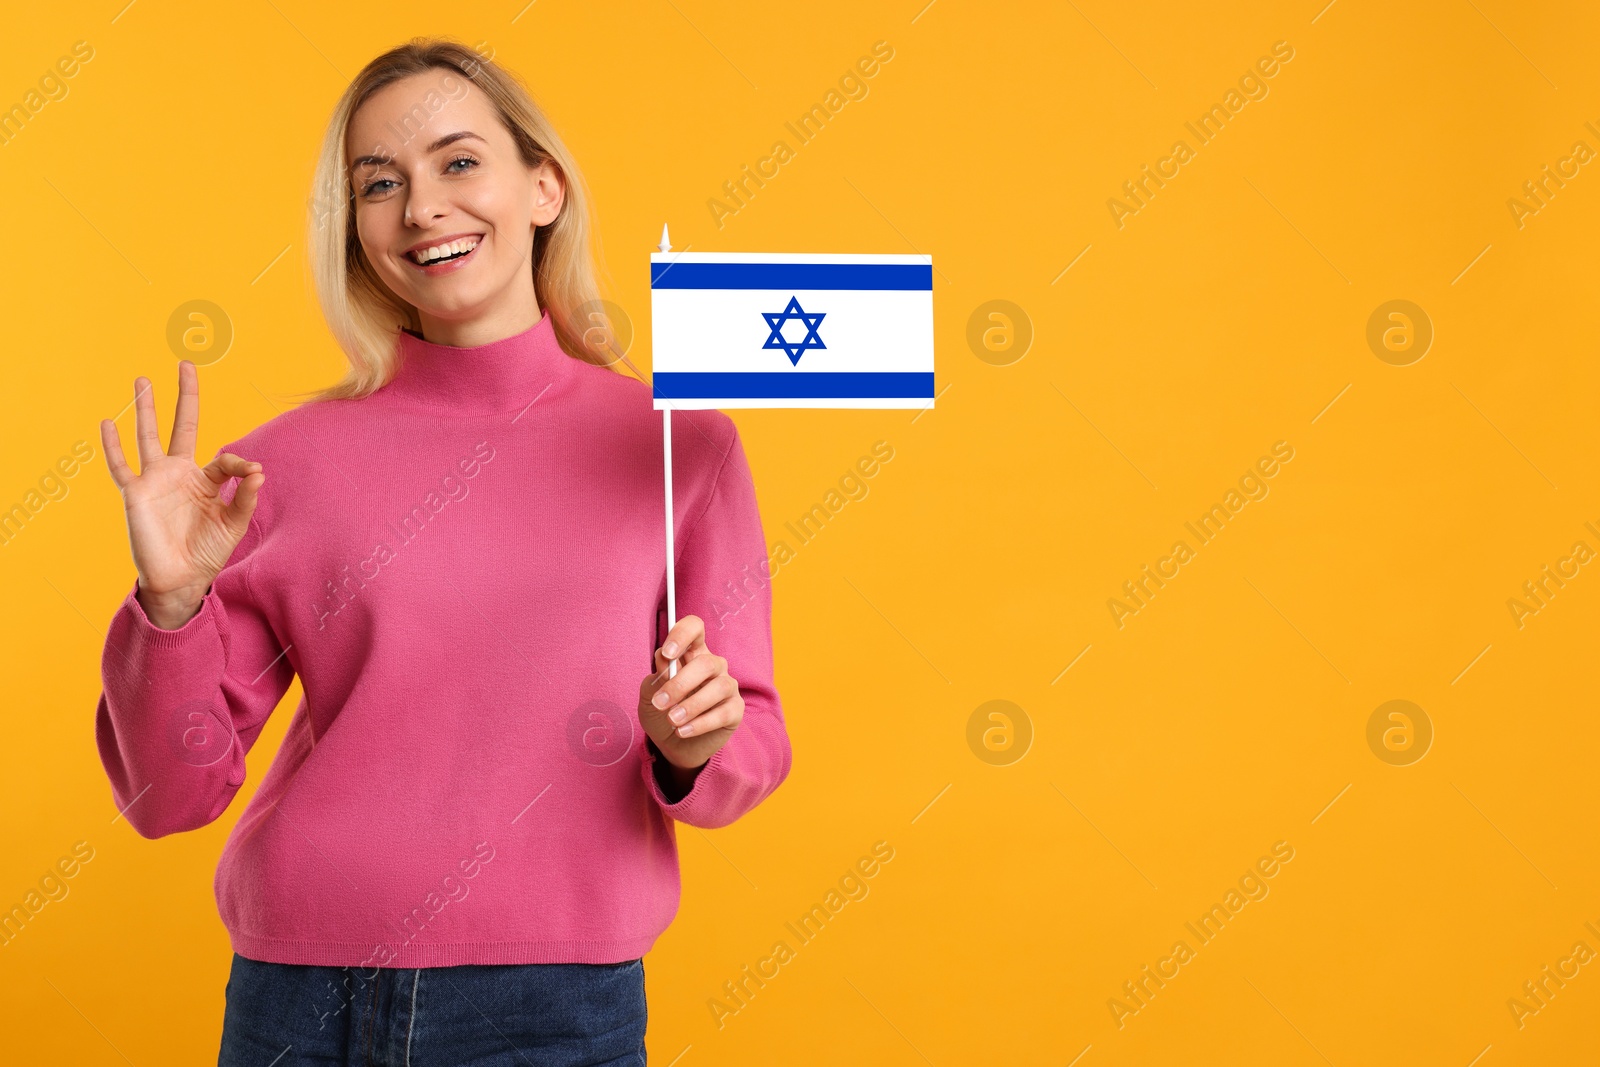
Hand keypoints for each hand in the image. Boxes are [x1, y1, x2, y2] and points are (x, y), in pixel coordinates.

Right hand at [101, 361, 264, 629]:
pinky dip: (113, 445)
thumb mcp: (234, 525)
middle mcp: (179, 473)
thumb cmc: (207, 551)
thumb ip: (246, 498)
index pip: (224, 458)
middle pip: (182, 426)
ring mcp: (155, 480)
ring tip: (143, 379)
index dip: (239, 462)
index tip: (252, 472)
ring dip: (146, 408)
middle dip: (184, 396)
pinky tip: (109, 422)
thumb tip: (260, 470)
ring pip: (149, 436)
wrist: (181, 579)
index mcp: (206, 480)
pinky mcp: (136, 493)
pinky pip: (121, 465)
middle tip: (186, 365)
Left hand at [637, 614, 743, 776]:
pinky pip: (723, 713)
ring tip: (672, 720)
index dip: (682, 634)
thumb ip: (656, 679)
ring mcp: (727, 687)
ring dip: (691, 705)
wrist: (673, 746)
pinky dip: (700, 724)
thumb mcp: (650, 695)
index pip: (695, 628)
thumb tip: (666, 665)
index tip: (667, 654)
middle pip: (706, 662)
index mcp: (691, 653)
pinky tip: (682, 731)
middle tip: (660, 703)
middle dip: (680, 683)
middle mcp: (713, 665)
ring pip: (718, 687)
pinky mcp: (735, 710)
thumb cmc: (662, 714)